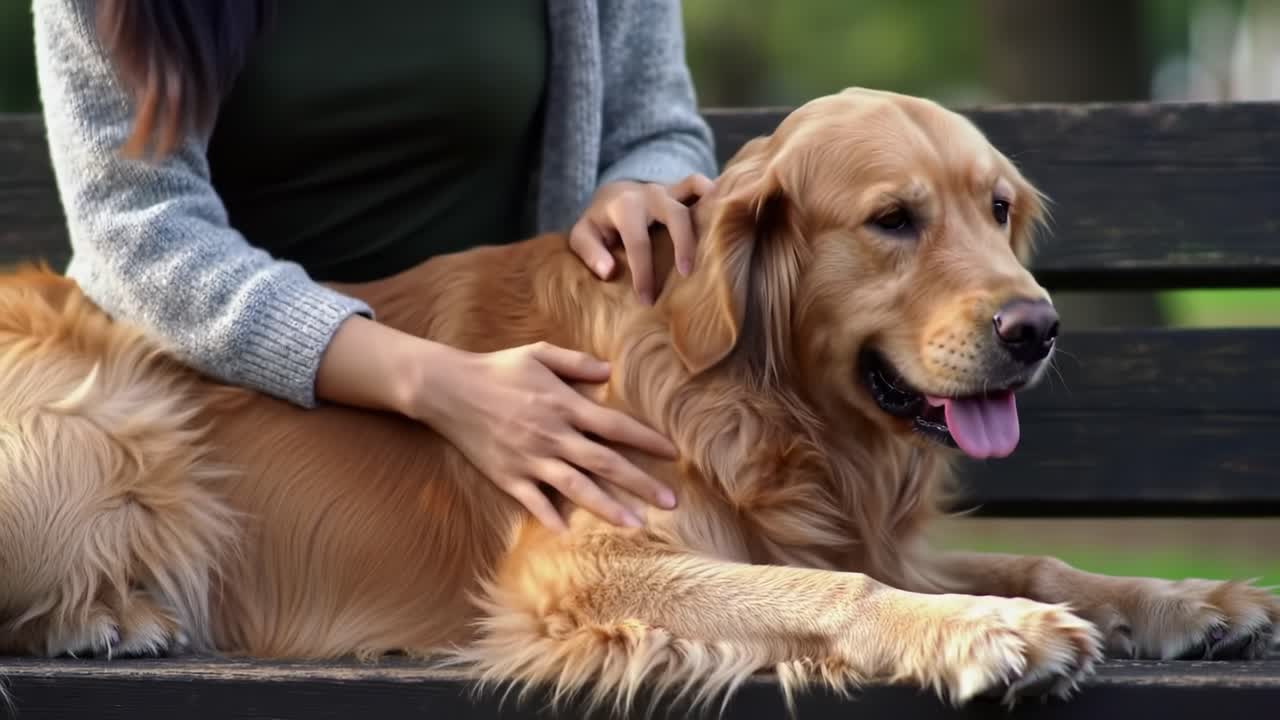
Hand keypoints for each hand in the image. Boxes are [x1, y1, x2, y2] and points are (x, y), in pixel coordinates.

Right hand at [414, 340, 678, 531]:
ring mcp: (530, 458)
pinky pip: (533, 502)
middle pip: (605, 462)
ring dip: (608, 507)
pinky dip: (550, 517)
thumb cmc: (497, 368)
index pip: (615, 426)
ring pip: (576, 487)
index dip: (647, 439)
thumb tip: (610, 371)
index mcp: (564, 404)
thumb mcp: (538, 354)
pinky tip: (569, 534)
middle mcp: (552, 435)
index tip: (673, 452)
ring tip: (636, 524)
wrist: (448, 389)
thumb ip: (576, 362)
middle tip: (672, 501)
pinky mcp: (508, 476)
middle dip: (641, 482)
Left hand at [570, 174, 714, 304]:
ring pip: (696, 188)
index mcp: (624, 207)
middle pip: (675, 214)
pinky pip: (703, 186)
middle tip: (686, 274)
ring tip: (720, 238)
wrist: (612, 196)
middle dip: (683, 244)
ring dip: (710, 210)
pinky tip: (726, 217)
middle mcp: (650, 194)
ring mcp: (670, 189)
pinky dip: (716, 196)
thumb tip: (609, 271)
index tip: (647, 300)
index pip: (638, 242)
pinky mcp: (683, 190)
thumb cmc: (599, 225)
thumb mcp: (582, 237)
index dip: (644, 273)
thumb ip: (590, 253)